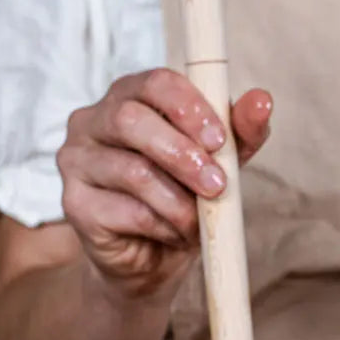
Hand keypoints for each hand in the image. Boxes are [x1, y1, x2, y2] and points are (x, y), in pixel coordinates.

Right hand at [56, 68, 271, 299]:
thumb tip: (263, 101)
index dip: (190, 107)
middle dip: (184, 155)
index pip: (155, 82)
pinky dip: (164, 225)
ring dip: (179, 200)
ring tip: (198, 220)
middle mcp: (92, 121)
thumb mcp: (220, 163)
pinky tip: (174, 234)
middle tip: (217, 185)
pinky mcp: (76, 203)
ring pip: (134, 171)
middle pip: (132, 121)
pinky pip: (128, 211)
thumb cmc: (184, 197)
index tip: (220, 140)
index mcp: (130, 97)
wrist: (154, 258)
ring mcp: (76, 161)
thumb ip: (240, 132)